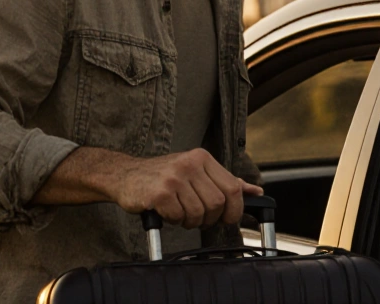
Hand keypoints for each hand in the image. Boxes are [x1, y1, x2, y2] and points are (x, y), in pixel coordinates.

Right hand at [115, 148, 263, 228]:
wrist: (125, 175)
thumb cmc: (163, 177)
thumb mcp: (196, 172)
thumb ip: (225, 181)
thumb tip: (255, 191)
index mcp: (202, 158)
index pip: (233, 188)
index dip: (234, 210)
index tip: (227, 218)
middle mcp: (190, 163)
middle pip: (217, 204)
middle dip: (209, 218)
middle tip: (196, 217)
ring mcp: (174, 177)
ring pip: (199, 213)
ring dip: (189, 221)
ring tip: (178, 212)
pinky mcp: (160, 192)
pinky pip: (178, 217)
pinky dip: (173, 220)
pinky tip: (165, 211)